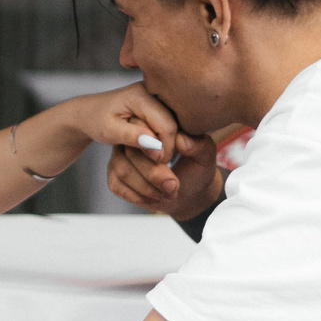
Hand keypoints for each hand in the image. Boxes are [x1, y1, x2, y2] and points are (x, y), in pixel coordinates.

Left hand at [68, 81, 178, 169]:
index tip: (155, 163)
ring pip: (176, 124)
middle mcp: (153, 90)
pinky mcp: (160, 102)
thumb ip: (132, 137)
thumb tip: (156, 146)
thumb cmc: (96, 121)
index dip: (165, 149)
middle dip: (168, 146)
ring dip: (167, 142)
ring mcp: (158, 95)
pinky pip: (172, 122)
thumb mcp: (109, 131)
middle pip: (175, 124)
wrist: (91, 111)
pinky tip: (153, 144)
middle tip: (155, 161)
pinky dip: (165, 136)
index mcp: (141, 95)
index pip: (167, 126)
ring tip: (151, 152)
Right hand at [106, 115, 221, 220]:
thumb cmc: (198, 168)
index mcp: (153, 122)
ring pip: (122, 169)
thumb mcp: (205, 155)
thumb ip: (198, 144)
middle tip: (173, 185)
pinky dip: (138, 196)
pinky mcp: (115, 174)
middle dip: (152, 172)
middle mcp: (132, 135)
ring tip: (169, 193)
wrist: (191, 192)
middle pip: (130, 150)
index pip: (141, 125)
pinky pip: (117, 184)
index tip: (168, 160)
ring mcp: (121, 155)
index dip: (152, 145)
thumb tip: (181, 139)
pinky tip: (155, 198)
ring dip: (147, 187)